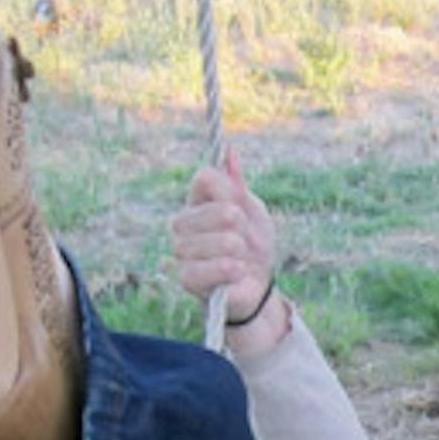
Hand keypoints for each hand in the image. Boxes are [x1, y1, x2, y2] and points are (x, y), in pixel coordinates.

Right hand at [172, 147, 275, 315]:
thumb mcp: (253, 212)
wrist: (257, 287)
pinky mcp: (185, 277)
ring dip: (242, 252)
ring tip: (242, 260)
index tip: (242, 210)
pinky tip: (236, 272)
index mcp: (197, 201)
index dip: (232, 194)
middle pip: (221, 210)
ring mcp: (181, 250)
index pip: (206, 178)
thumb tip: (229, 152)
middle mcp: (183, 223)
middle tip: (246, 242)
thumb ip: (237, 186)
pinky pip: (211, 267)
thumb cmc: (253, 246)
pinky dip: (232, 270)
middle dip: (245, 229)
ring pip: (221, 240)